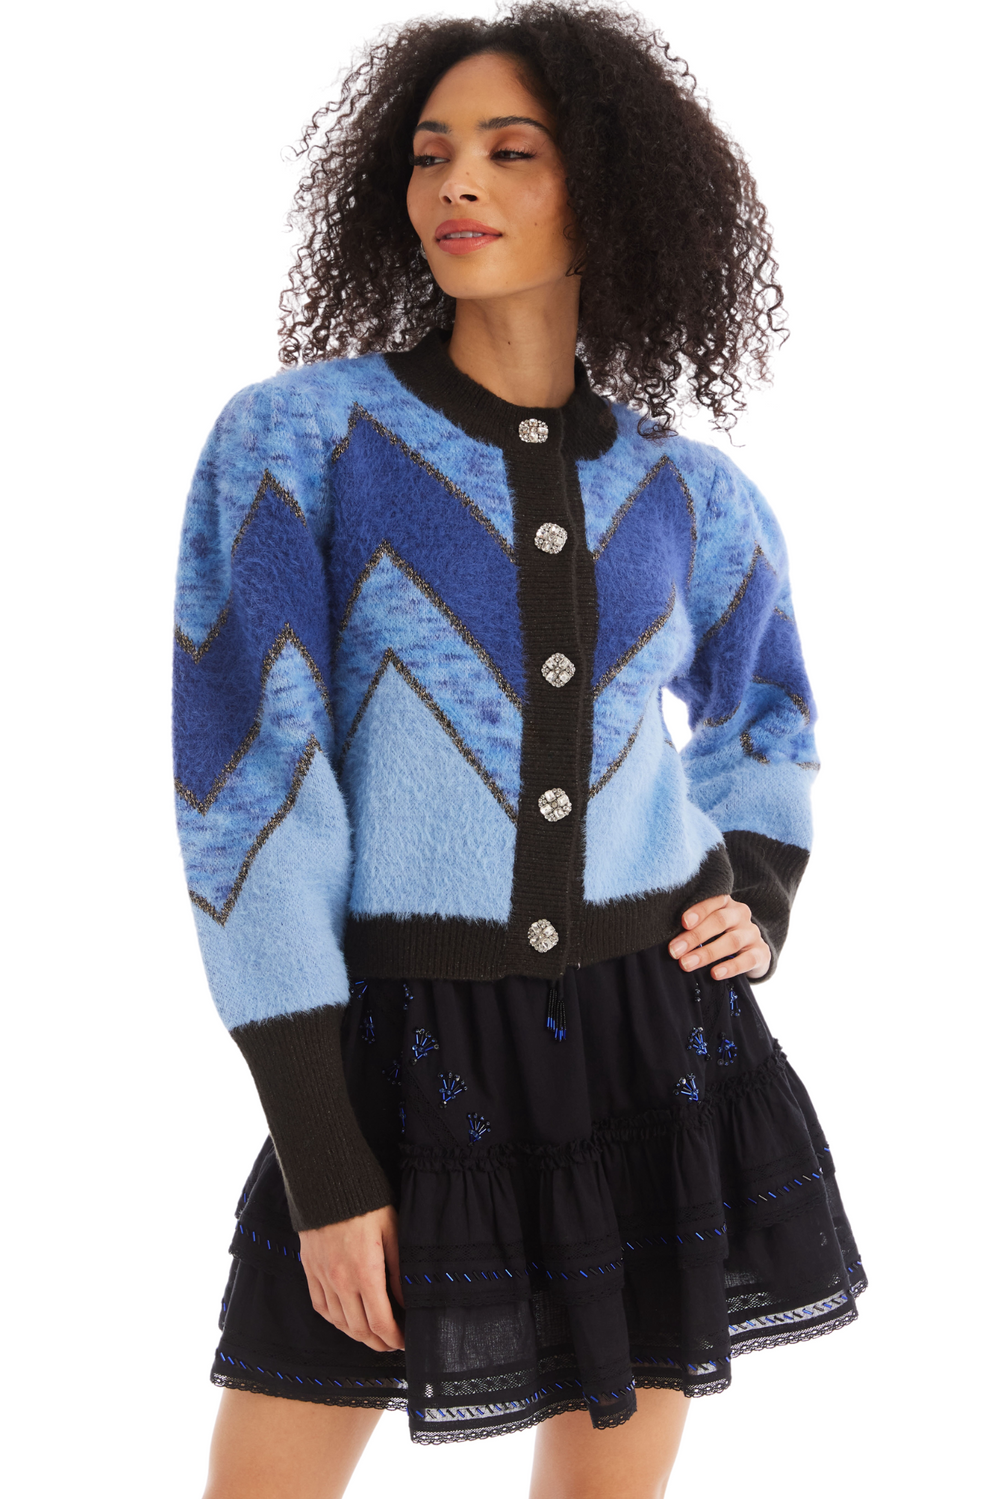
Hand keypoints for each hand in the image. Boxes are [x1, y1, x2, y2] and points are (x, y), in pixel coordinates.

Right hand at [299, 1204, 404, 1352]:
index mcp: (366, 1274)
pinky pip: (321, 1306)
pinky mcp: (310, 1269)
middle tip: (392, 1344)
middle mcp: (341, 1282)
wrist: (329, 1181)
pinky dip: (335, 1321)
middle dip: (379, 1342)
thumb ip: (399, 1272)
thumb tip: (406, 1303)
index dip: (394, 1339)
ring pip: (340, 1322)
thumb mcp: (393, 1232)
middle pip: (360, 1329)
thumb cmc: (368, 1204)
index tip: (404, 1342)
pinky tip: (346, 1321)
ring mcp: (322, 1277)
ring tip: (373, 1336)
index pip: (381, 1323)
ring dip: (358, 1336)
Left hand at [668, 894, 770, 980]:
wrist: (752, 951)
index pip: (713, 901)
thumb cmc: (720, 936)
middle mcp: (740, 914)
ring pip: (731, 941)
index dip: (698, 911)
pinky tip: (715, 974)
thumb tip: (670, 940)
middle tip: (674, 951)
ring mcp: (752, 933)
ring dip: (707, 954)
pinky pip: (747, 960)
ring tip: (687, 964)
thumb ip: (693, 927)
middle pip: (719, 921)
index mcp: (725, 903)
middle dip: (694, 936)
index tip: (683, 922)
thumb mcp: (709, 926)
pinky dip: (731, 967)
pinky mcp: (761, 953)